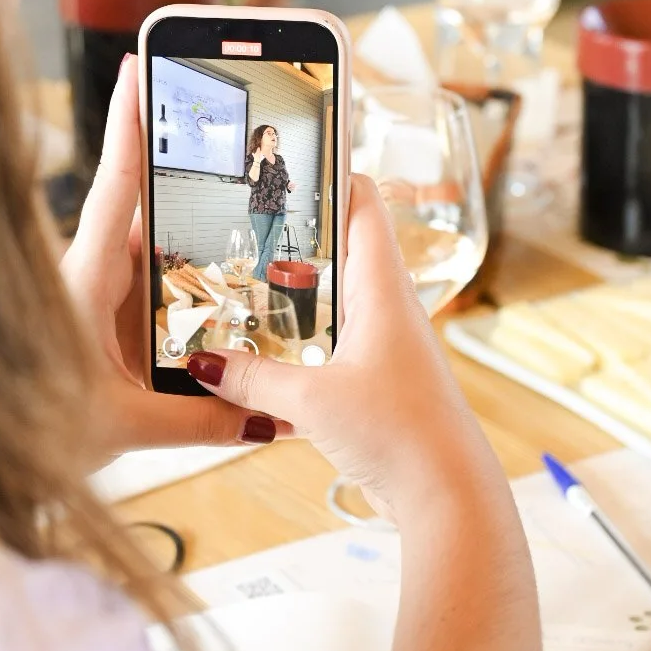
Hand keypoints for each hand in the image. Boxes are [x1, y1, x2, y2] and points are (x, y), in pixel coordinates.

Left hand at [63, 58, 280, 461]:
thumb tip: (263, 419)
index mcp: (83, 279)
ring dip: (190, 243)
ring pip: (148, 252)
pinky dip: (179, 284)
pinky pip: (144, 287)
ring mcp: (90, 295)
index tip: (137, 64)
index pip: (114, 186)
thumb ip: (195, 420)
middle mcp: (86, 275)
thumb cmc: (25, 429)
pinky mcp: (95, 319)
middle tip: (232, 140)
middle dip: (189, 182)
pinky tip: (218, 301)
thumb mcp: (120, 425)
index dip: (128, 123)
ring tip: (248, 227)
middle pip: (145, 212)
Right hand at [187, 174, 503, 521]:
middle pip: (342, 245)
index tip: (287, 152)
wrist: (449, 498)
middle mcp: (390, 307)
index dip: (328, 170)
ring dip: (296, 288)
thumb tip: (201, 364)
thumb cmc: (401, 436)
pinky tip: (263, 351)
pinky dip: (301, 337)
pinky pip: (335, 341)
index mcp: (382, 289)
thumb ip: (252, 379)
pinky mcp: (381, 380)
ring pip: (336, 296)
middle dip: (295, 230)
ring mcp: (387, 344)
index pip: (361, 202)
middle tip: (240, 217)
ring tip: (239, 277)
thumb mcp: (311, 402)